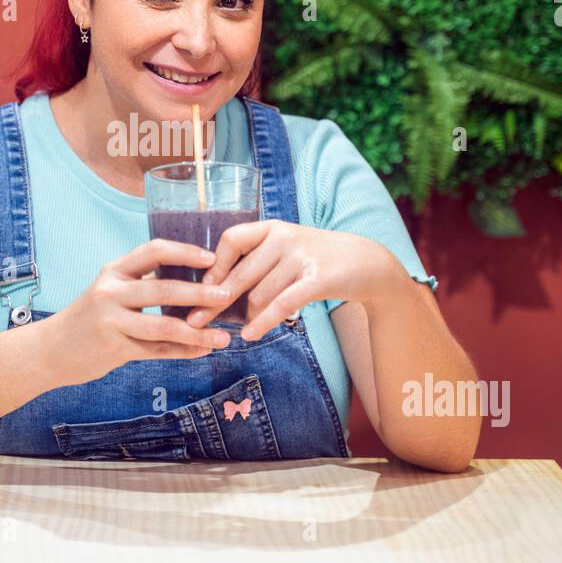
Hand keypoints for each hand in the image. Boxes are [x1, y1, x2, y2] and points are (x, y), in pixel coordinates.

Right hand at [52, 238, 233, 382]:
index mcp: (115, 271)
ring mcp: (111, 320)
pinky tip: (203, 351)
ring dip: (198, 332)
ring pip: (163, 325)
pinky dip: (183, 351)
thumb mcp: (110, 291)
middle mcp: (111, 291)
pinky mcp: (114, 348)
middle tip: (227, 295)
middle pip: (163, 289)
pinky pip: (157, 350)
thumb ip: (143, 284)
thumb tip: (194, 281)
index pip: (154, 250)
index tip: (213, 258)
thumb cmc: (90, 318)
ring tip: (224, 337)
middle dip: (200, 293)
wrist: (52, 350)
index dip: (185, 252)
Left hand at [184, 220, 402, 339]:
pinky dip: (264, 322)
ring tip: (241, 330)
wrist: (367, 263)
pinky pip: (282, 304)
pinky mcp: (318, 279)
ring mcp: (302, 257)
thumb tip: (216, 287)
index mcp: (273, 227)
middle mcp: (285, 237)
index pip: (232, 240)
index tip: (201, 288)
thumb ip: (257, 260)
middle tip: (194, 321)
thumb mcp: (287, 248)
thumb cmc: (317, 259)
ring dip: (247, 317)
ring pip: (260, 294)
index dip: (214, 265)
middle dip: (215, 300)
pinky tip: (251, 335)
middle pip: (240, 273)